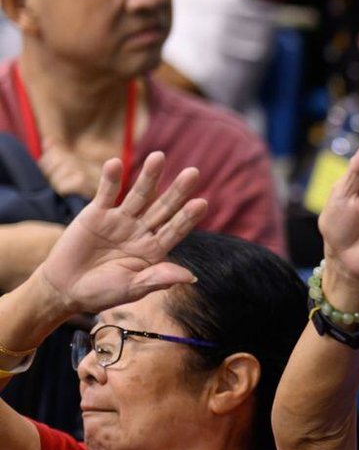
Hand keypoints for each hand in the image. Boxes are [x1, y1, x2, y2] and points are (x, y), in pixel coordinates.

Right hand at [34, 153, 206, 316]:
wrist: (66, 288)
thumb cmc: (102, 292)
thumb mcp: (132, 289)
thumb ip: (157, 279)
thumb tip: (191, 277)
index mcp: (154, 250)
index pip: (175, 230)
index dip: (187, 217)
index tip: (202, 203)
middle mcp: (141, 231)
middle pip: (162, 208)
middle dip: (177, 191)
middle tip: (194, 173)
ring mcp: (120, 220)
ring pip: (138, 195)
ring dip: (149, 177)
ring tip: (159, 157)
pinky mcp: (96, 214)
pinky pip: (105, 193)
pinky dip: (110, 179)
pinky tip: (115, 163)